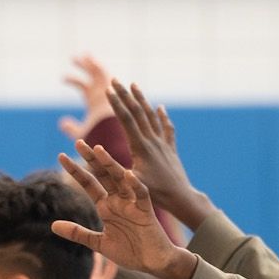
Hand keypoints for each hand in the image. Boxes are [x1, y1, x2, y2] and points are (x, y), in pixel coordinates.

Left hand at [53, 141, 195, 278]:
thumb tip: (53, 225)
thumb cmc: (130, 252)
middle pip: (103, 175)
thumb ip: (78, 233)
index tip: (61, 156)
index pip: (89, 184)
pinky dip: (135, 185)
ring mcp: (132, 204)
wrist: (153, 263)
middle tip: (78, 142)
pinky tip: (127, 174)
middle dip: (91, 159)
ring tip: (99, 150)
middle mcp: (118, 201)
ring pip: (121, 179)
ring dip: (111, 165)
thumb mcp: (99, 244)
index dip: (76, 170)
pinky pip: (141, 195)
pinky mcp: (146, 211)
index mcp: (106, 207)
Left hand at [59, 53, 114, 141]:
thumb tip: (61, 123)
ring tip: (81, 55)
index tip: (62, 78)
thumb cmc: (97, 139)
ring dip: (89, 64)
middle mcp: (102, 96)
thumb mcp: (81, 133)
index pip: (85, 88)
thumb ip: (71, 129)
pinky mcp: (109, 91)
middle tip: (75, 58)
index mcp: (96, 104)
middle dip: (85, 67)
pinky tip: (88, 58)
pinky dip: (96, 66)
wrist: (111, 138)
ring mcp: (106, 92)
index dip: (75, 82)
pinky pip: (102, 74)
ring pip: (98, 73)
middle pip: (93, 77)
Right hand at [108, 80, 212, 229]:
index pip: (126, 120)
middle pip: (138, 112)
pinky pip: (167, 129)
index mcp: (141, 147)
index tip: (107, 90)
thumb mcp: (131, 183)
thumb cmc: (155, 195)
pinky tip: (160, 108)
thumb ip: (113, 168)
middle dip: (125, 95)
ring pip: (151, 116)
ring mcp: (163, 144)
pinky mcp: (170, 149)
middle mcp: (153, 141)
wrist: (181, 198)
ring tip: (134, 85)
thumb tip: (97, 152)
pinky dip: (162, 117)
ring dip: (142, 100)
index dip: (116, 104)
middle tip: (115, 80)